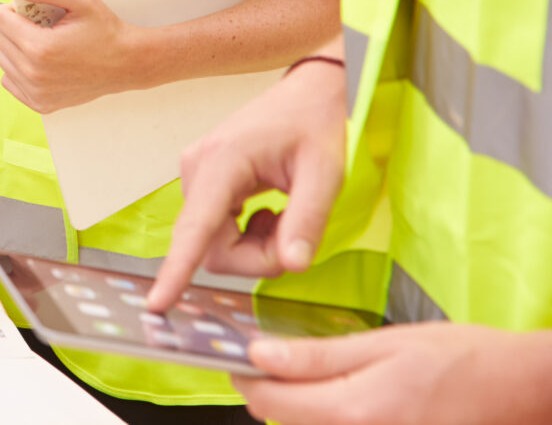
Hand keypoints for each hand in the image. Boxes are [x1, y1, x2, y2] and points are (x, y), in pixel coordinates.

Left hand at [0, 0, 148, 112]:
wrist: (127, 64)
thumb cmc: (105, 30)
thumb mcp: (81, 0)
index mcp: (40, 47)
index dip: (12, 9)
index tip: (31, 11)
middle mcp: (34, 73)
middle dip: (12, 26)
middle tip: (38, 25)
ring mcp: (36, 92)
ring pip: (0, 59)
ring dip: (14, 46)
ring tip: (41, 43)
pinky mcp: (40, 104)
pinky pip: (8, 80)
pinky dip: (18, 68)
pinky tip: (40, 62)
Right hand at [146, 59, 347, 311]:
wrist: (306, 92)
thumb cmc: (315, 125)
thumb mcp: (325, 173)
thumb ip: (307, 220)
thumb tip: (292, 264)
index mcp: (222, 163)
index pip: (196, 228)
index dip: (176, 268)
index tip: (157, 302)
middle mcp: (197, 169)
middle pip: (212, 247)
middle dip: (256, 256)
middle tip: (294, 235)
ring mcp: (195, 174)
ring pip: (214, 243)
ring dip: (254, 245)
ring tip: (283, 214)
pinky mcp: (202, 181)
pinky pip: (215, 229)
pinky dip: (246, 233)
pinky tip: (268, 209)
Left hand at [236, 323, 551, 424]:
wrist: (521, 391)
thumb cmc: (462, 360)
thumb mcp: (384, 343)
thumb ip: (317, 355)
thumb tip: (259, 354)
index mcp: (355, 411)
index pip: (270, 403)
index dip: (247, 378)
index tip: (239, 358)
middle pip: (287, 424)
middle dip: (271, 394)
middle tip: (272, 362)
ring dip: (301, 410)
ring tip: (312, 379)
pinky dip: (331, 420)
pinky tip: (343, 400)